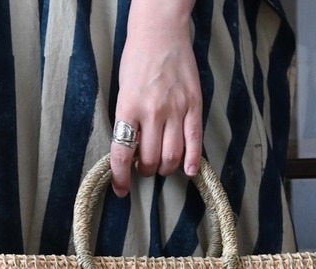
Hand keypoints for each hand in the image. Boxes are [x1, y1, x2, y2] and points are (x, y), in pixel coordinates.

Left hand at [111, 0, 201, 196]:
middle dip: (145, 171)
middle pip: (149, 160)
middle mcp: (152, 112)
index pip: (122, 155)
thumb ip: (127, 123)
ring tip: (161, 165)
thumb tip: (131, 154)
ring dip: (165, 168)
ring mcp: (175, 109)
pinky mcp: (194, 105)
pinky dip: (192, 161)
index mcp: (128, 109)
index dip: (120, 178)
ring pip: (172, 156)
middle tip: (144, 167)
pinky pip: (195, 141)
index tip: (121, 191)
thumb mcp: (122, 93)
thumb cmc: (136, 62)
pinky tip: (189, 171)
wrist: (160, 31)